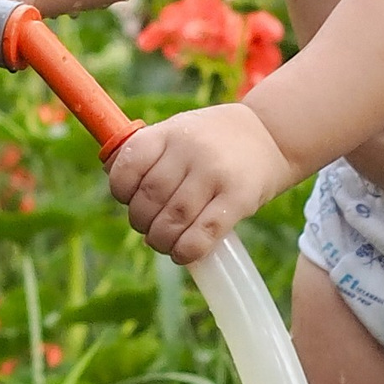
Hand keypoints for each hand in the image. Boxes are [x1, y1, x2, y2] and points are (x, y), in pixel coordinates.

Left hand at [107, 102, 298, 266]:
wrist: (272, 135)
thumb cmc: (214, 139)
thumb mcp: (179, 130)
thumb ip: (148, 151)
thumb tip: (111, 175)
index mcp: (169, 131)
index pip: (129, 164)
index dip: (121, 190)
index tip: (129, 200)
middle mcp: (190, 149)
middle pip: (150, 197)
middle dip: (141, 222)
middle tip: (149, 229)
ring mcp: (214, 173)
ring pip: (173, 220)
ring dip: (161, 240)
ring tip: (164, 243)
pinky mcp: (238, 198)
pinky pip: (203, 234)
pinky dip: (186, 250)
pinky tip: (182, 253)